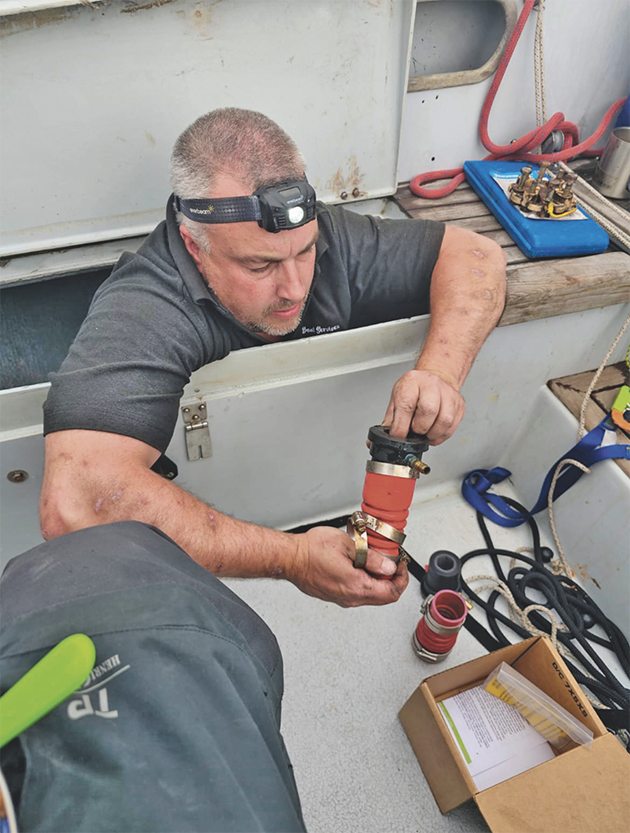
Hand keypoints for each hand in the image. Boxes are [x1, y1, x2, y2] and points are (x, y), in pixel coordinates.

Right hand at [289, 526, 408, 607]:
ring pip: (371, 596)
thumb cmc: (311, 550)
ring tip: (374, 561)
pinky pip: (357, 593)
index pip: (392, 592)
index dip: (402, 579)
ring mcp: (341, 599)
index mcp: (357, 586)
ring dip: (378, 581)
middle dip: (392, 580)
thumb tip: (388, 567)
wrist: (289, 558)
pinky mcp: (334, 596)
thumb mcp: (348, 545)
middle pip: (384, 598)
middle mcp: (350, 597)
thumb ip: (372, 558)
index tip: (400, 565)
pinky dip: (365, 582)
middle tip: (391, 563)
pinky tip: (359, 566)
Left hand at [383, 369, 464, 445]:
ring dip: (432, 434)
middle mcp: (431, 385)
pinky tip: (434, 433)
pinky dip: (441, 436)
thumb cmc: (415, 389)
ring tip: (425, 433)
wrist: (436, 377)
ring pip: (444, 420)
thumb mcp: (397, 398)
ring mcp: (448, 394)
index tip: (399, 436)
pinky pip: (452, 427)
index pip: (406, 405)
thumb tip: (377, 439)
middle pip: (428, 410)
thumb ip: (390, 419)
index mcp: (412, 382)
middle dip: (419, 428)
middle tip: (415, 431)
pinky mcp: (459, 404)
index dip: (401, 426)